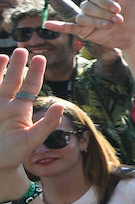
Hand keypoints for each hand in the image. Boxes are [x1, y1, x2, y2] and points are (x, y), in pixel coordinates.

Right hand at [0, 49, 65, 170]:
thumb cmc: (14, 153)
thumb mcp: (32, 140)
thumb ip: (47, 124)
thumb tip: (60, 106)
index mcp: (21, 109)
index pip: (30, 87)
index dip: (35, 73)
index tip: (40, 58)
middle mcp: (7, 104)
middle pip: (13, 81)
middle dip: (17, 66)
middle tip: (22, 50)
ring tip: (3, 56)